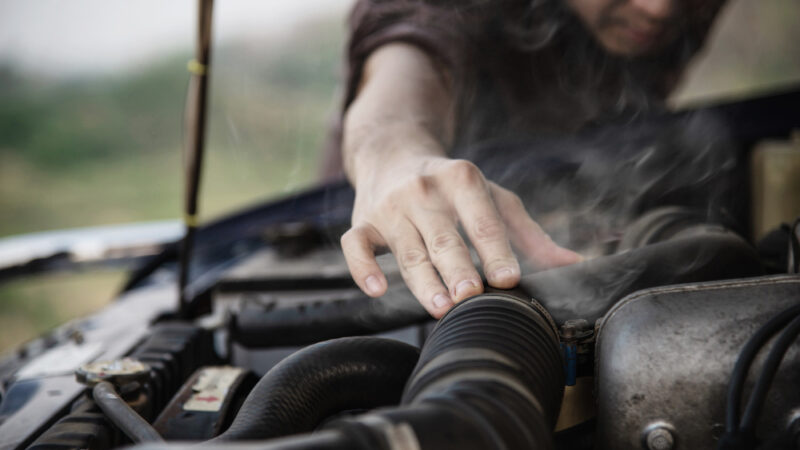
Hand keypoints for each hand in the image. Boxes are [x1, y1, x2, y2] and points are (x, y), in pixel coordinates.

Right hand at [341, 156, 581, 317]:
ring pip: (406, 248)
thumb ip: (529, 234)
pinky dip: (362, 267)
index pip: (482, 219)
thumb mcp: (493, 198)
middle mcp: (424, 190)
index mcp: (462, 179)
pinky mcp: (362, 222)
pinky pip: (354, 245)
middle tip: (471, 296)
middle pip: (443, 236)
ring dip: (422, 280)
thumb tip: (574, 265)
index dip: (495, 249)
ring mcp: (390, 206)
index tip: (509, 279)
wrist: (393, 154)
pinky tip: (377, 289)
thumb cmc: (452, 187)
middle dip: (457, 267)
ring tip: (440, 307)